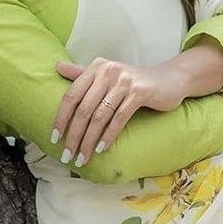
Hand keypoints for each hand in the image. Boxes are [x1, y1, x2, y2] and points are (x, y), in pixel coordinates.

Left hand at [51, 57, 189, 168]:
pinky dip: (108, 135)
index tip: (54, 138)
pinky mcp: (139, 92)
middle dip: (73, 135)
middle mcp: (107, 71)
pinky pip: (119, 118)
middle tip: (67, 155)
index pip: (71, 95)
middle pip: (84, 109)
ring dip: (89, 140)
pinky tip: (101, 149)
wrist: (168, 79)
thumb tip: (57, 66)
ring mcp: (124, 81)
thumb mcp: (106, 75)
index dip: (61, 118)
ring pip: (100, 116)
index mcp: (96, 67)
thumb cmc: (132, 81)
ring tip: (82, 157)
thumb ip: (82, 73)